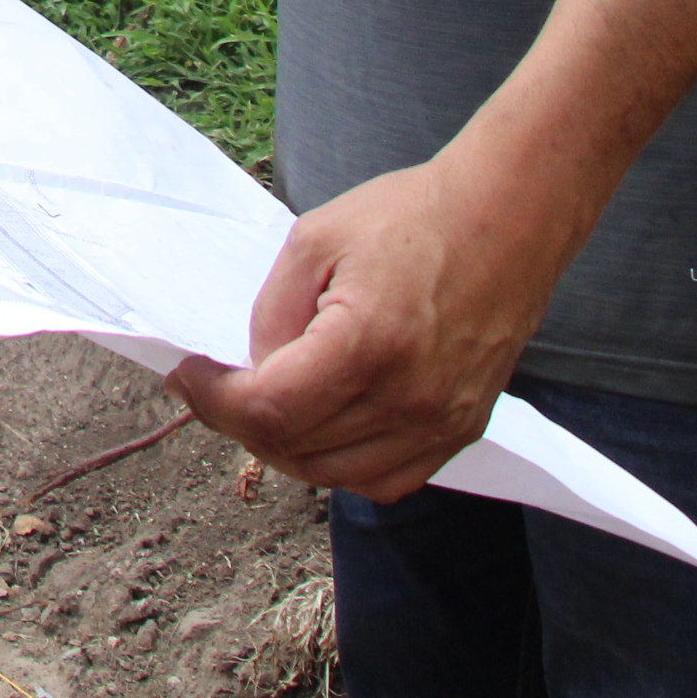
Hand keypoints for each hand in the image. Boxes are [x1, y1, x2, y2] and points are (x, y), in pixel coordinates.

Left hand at [168, 151, 584, 501]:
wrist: (508, 217)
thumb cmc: (411, 216)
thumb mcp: (314, 240)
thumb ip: (272, 315)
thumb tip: (254, 371)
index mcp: (368, 344)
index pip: (268, 409)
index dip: (213, 400)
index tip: (188, 374)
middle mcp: (410, 398)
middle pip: (295, 447)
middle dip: (238, 421)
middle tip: (216, 386)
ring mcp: (442, 423)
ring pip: (335, 475)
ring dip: (284, 448)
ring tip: (263, 403)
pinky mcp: (463, 429)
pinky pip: (385, 480)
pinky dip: (339, 466)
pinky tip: (320, 426)